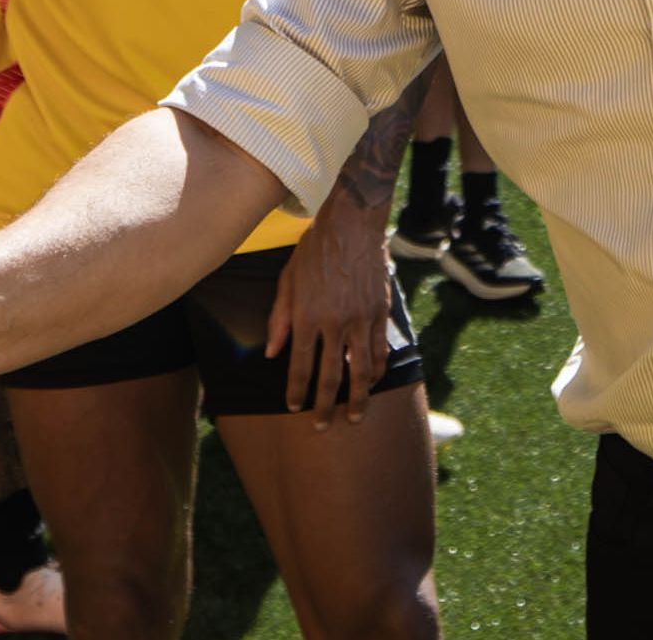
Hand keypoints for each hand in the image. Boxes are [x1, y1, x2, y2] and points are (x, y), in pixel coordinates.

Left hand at [268, 190, 393, 424]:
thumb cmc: (314, 250)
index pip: (300, 365)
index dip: (296, 391)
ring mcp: (361, 319)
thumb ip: (280, 318)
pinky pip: (380, 350)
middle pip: (330, 376)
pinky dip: (376, 370)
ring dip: (357, 398)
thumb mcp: (287, 280)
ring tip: (355, 416)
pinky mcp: (380, 313)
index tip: (294, 409)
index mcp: (307, 315)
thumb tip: (272, 354)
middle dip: (325, 406)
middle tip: (322, 427)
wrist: (351, 225)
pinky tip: (372, 382)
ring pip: (361, 370)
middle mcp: (334, 322)